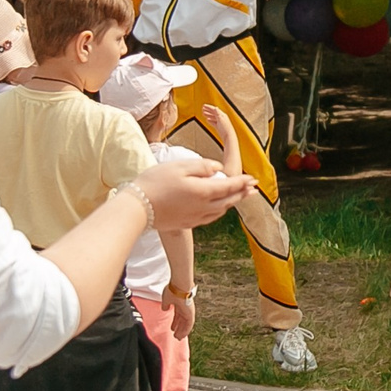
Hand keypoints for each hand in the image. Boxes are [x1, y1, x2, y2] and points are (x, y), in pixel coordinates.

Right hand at [136, 155, 254, 229]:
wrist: (137, 209)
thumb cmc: (155, 183)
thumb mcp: (179, 167)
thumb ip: (202, 166)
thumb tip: (218, 168)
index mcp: (203, 191)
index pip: (229, 186)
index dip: (242, 182)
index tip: (253, 179)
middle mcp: (203, 207)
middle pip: (229, 200)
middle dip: (242, 194)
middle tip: (252, 189)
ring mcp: (195, 217)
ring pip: (221, 210)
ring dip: (232, 203)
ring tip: (238, 198)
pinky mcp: (187, 223)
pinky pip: (210, 217)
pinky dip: (219, 211)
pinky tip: (217, 208)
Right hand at [165, 289, 195, 339]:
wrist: (179, 286)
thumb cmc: (173, 290)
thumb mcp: (166, 299)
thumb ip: (165, 305)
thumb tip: (164, 309)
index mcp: (179, 304)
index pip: (177, 316)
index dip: (175, 323)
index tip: (172, 328)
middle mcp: (185, 308)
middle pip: (182, 321)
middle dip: (178, 328)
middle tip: (176, 335)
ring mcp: (189, 311)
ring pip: (186, 324)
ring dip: (182, 331)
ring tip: (178, 338)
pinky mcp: (191, 314)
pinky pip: (189, 325)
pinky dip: (186, 331)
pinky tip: (182, 336)